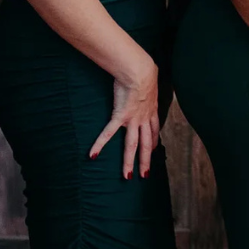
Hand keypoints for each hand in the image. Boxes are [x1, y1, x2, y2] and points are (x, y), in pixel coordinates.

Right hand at [89, 55, 159, 180]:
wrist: (140, 70)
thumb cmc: (143, 72)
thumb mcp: (150, 82)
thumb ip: (147, 87)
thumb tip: (146, 80)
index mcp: (151, 110)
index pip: (154, 131)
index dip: (155, 142)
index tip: (155, 150)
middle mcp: (144, 118)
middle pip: (147, 144)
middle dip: (146, 160)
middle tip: (145, 175)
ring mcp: (133, 119)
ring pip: (133, 145)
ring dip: (130, 162)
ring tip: (127, 177)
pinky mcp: (121, 116)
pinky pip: (109, 133)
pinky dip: (100, 145)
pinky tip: (92, 155)